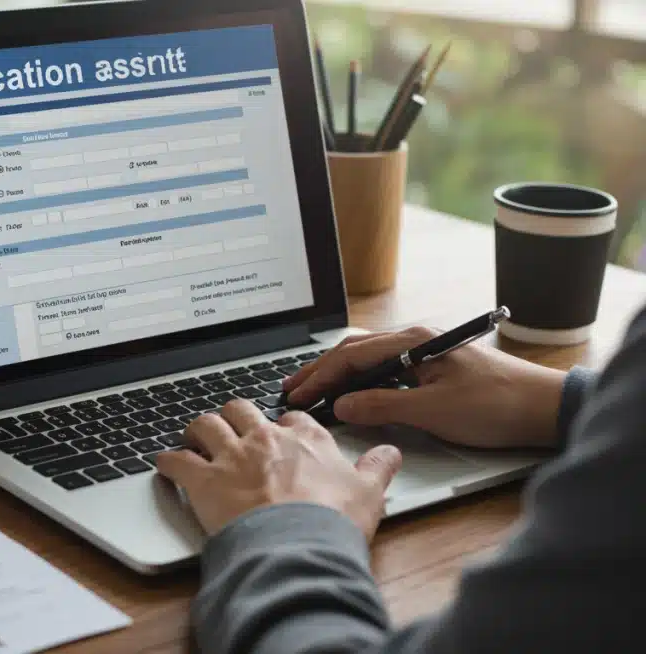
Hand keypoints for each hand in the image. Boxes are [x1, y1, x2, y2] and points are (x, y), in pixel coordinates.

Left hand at [155, 401, 401, 538]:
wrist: (297, 546)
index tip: (280, 435)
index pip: (291, 417)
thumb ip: (377, 469)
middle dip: (234, 416)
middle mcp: (264, 439)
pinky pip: (176, 460)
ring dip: (197, 430)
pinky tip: (164, 463)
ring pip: (204, 424)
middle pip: (240, 409)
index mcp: (305, 439)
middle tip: (231, 429)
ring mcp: (231, 456)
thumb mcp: (370, 493)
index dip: (283, 425)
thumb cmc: (332, 522)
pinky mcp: (203, 480)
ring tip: (194, 439)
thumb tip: (390, 453)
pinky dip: (167, 460)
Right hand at [283, 327, 567, 449]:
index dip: (318, 377)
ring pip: (368, 360)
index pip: (350, 355)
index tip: (295, 395)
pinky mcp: (434, 369)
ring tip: (312, 392)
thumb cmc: (498, 405)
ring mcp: (425, 353)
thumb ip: (382, 406)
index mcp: (413, 341)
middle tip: (290, 390)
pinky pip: (385, 370)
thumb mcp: (433, 411)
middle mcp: (416, 340)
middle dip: (320, 371)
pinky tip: (351, 395)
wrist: (546, 408)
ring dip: (338, 376)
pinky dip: (360, 382)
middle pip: (354, 352)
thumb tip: (342, 407)